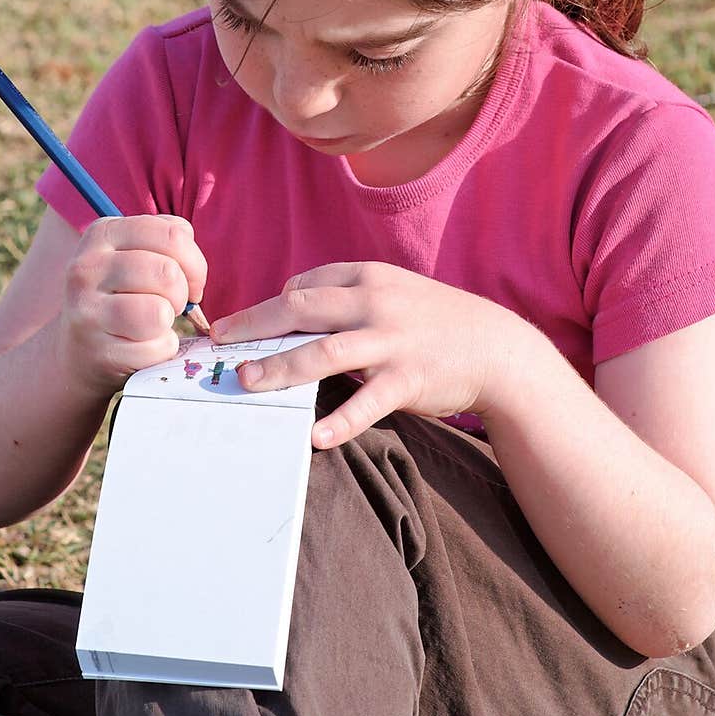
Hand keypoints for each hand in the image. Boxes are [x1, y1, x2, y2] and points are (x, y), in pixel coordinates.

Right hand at [58, 215, 207, 396]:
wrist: (78, 347)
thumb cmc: (121, 294)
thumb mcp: (135, 254)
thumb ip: (169, 243)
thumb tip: (193, 269)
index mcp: (103, 233)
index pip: (173, 236)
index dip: (195, 263)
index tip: (189, 279)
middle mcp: (88, 267)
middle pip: (168, 274)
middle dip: (182, 294)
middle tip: (170, 304)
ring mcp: (87, 311)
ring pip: (160, 312)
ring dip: (169, 322)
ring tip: (153, 322)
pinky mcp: (97, 351)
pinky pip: (156, 348)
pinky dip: (161, 350)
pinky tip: (141, 345)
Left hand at [209, 262, 522, 448]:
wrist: (496, 348)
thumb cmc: (434, 321)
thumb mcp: (392, 291)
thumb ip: (346, 294)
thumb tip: (290, 302)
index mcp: (367, 277)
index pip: (304, 284)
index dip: (266, 306)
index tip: (235, 327)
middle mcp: (374, 303)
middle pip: (302, 309)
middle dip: (255, 326)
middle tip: (218, 345)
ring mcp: (390, 340)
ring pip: (324, 352)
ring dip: (282, 368)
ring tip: (247, 382)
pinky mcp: (407, 378)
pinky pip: (368, 402)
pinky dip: (341, 420)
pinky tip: (316, 437)